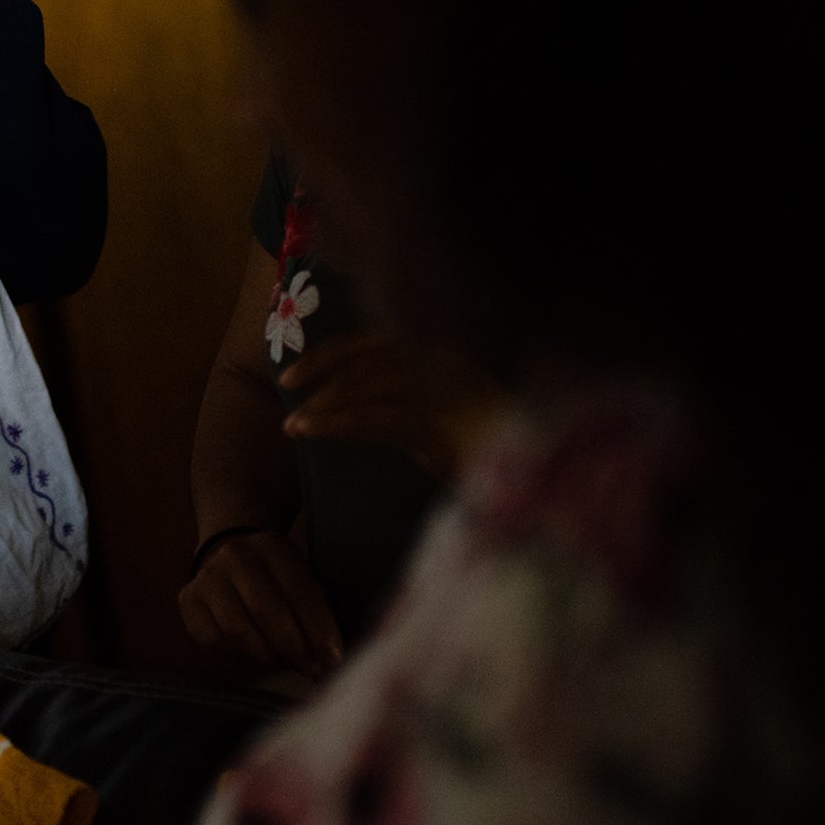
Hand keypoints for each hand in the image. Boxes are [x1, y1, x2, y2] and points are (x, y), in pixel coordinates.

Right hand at [180, 529, 342, 674]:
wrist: (228, 557)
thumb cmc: (275, 580)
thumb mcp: (299, 580)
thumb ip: (313, 614)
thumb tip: (330, 659)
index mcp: (273, 547)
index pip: (299, 590)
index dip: (318, 628)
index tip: (333, 659)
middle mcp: (236, 556)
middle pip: (265, 610)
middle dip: (293, 646)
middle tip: (310, 669)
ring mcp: (208, 578)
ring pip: (237, 628)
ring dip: (266, 654)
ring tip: (284, 663)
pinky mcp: (188, 600)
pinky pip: (214, 639)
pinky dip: (238, 655)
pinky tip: (254, 656)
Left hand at [278, 329, 476, 479]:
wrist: (538, 484)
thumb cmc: (492, 450)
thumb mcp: (444, 418)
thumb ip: (407, 399)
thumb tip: (351, 398)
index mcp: (449, 350)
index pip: (378, 340)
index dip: (333, 352)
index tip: (298, 370)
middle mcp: (448, 361)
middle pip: (369, 356)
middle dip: (321, 370)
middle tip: (286, 387)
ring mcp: (446, 392)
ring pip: (367, 385)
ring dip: (323, 404)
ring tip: (294, 424)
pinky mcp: (440, 428)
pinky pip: (375, 420)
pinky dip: (337, 423)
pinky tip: (312, 430)